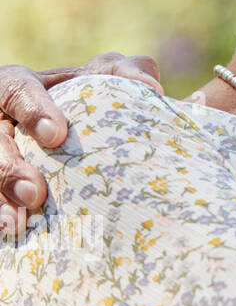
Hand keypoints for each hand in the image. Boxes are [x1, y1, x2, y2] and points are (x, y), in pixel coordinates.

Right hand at [0, 53, 163, 234]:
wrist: (78, 130)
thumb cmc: (90, 94)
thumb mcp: (105, 75)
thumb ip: (126, 72)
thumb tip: (150, 88)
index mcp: (19, 85)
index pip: (15, 88)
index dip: (32, 110)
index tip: (57, 136)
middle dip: (7, 168)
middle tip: (36, 194)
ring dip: (0, 198)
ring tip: (14, 224)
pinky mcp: (0, 182)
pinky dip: (1, 213)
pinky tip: (11, 233)